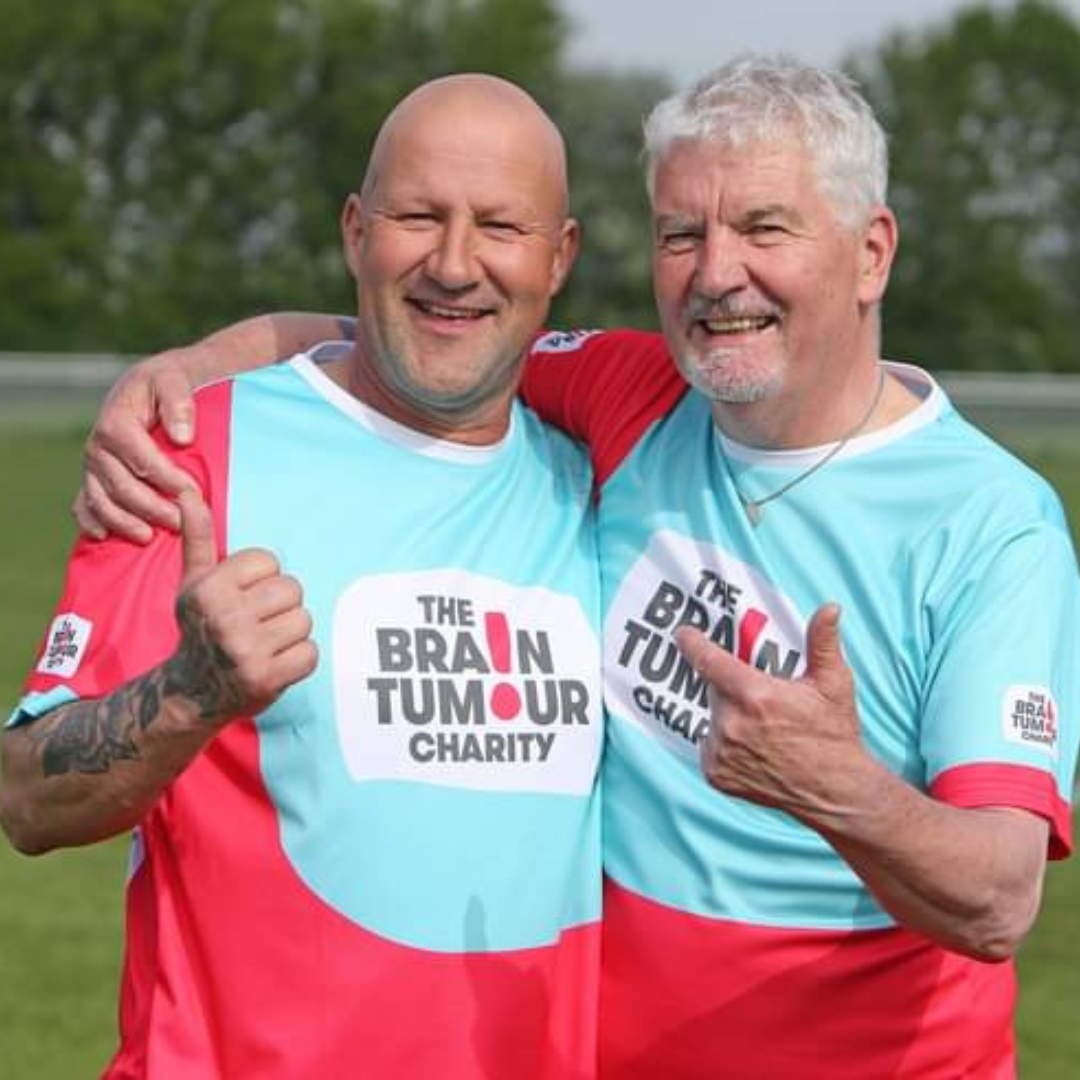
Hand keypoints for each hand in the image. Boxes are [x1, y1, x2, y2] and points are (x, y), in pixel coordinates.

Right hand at [75, 349, 202, 543]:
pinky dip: (91, 522)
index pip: (142, 460)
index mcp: (115, 422)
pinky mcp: (93, 477)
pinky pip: (85, 504)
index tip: (194, 494)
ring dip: (124, 522)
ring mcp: (92, 465)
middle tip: (181, 524)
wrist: (151, 385)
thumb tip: (183, 437)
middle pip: (122, 486)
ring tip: (150, 537)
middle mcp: (97, 446)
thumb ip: (179, 403)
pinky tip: (105, 537)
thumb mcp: (174, 380)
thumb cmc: (166, 383)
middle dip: (152, 508)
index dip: (168, 480)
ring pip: (102, 501)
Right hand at [165, 490, 317, 724]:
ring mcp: (246, 650)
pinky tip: (276, 662)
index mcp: (209, 589)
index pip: (268, 561)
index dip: (262, 579)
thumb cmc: (200, 627)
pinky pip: (311, 653)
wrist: (192, 692)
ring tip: (266, 643)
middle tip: (258, 623)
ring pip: (304, 620)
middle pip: (292, 589)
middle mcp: (225, 617)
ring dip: (292, 633)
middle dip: (281, 605)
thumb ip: (198, 537)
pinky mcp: (266, 678)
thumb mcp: (193, 582)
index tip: (244, 598)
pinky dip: (300, 659)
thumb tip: (188, 491)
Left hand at [675, 604, 874, 823]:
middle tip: (758, 695)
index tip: (684, 634)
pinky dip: (723, 743)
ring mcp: (722, 751)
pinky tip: (752, 746)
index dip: (693, 643)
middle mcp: (733, 723)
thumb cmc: (834, 735)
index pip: (709, 661)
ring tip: (761, 726)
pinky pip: (709, 746)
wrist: (836, 792)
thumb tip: (830, 608)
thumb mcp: (833, 684)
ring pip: (712, 717)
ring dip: (728, 715)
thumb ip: (823, 642)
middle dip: (731, 686)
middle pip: (714, 689)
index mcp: (756, 695)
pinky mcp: (716, 774)